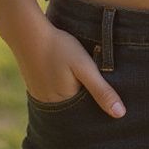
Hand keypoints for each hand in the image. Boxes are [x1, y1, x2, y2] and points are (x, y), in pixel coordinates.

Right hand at [10, 21, 125, 117]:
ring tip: (81, 80)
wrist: (28, 33)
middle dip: (86, 102)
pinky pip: (53, 94)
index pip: (87, 115)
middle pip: (75, 110)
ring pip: (65, 102)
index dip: (99, 107)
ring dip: (74, 95)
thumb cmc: (59, 48)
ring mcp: (41, 98)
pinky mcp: (35, 88)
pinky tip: (66, 77)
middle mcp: (52, 107)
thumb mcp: (85, 67)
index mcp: (66, 105)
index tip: (109, 99)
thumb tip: (120, 114)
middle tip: (94, 84)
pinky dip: (62, 89)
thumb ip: (101, 90)